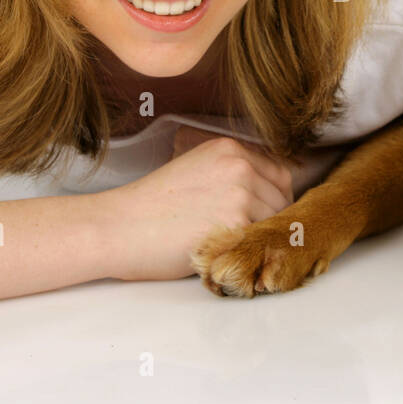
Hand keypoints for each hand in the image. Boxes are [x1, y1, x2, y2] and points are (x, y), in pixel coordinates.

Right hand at [93, 125, 294, 280]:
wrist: (119, 226)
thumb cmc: (150, 207)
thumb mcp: (196, 172)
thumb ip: (231, 177)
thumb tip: (268, 199)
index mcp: (230, 148)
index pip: (280, 174)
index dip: (275, 198)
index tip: (264, 216)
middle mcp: (239, 164)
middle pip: (283, 198)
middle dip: (270, 221)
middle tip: (249, 238)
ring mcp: (240, 193)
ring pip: (276, 222)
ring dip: (261, 237)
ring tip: (234, 247)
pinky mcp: (236, 223)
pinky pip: (262, 241)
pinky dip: (252, 252)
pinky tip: (230, 255)